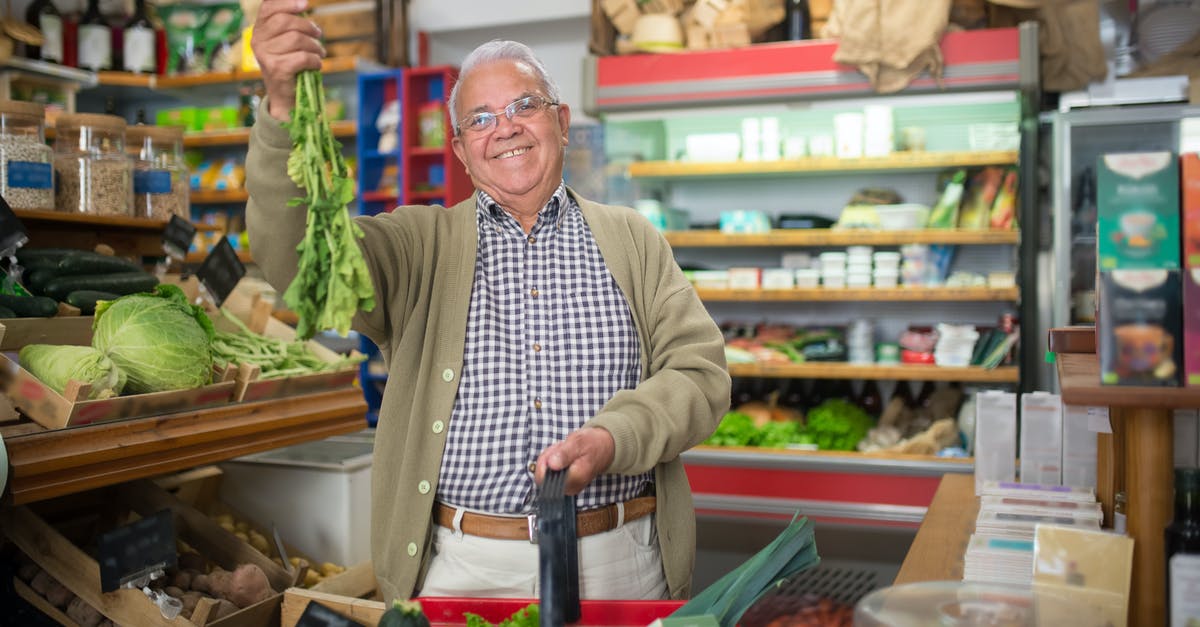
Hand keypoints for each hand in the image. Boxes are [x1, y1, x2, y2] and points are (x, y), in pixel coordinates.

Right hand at [250, 0, 324, 120]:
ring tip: (319, 52)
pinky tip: (316, 65)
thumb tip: (303, 4)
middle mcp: (258, 41)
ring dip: (315, 46)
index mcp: (259, 31)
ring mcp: (266, 56)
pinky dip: (315, 60)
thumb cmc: (289, 66)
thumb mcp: (285, 43)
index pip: (268, 8)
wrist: (285, 98)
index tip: (304, 4)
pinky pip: (303, 57)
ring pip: (297, 39)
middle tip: (318, 34)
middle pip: (286, 21)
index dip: (287, 3)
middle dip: (308, 27)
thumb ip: (290, 25)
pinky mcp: (277, 69)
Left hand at [535, 427, 615, 495]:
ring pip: (545, 475)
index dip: (544, 462)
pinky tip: (563, 455)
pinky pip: (550, 474)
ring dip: (550, 458)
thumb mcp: (578, 442)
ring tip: (564, 449)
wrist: (604, 448)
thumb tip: (551, 465)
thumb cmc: (592, 444)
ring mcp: (568, 488)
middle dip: (548, 458)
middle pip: (542, 477)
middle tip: (561, 448)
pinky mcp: (566, 485)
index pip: (543, 479)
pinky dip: (553, 462)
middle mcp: (570, 488)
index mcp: (574, 479)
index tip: (556, 450)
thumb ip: (564, 454)